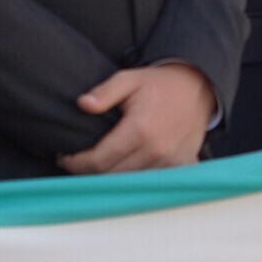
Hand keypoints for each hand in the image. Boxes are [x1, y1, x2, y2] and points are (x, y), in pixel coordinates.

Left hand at [59, 62, 216, 174]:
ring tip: (97, 167)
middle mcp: (156, 150)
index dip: (76, 163)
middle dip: (89, 173)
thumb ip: (104, 92)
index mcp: (140, 129)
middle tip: (77, 163)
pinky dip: (136, 180)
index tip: (63, 158)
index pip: (99, 161)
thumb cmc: (158, 84)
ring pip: (131, 182)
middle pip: (112, 176)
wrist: (197, 87)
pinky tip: (125, 169)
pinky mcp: (181, 166)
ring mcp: (171, 161)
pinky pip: (152, 182)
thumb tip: (82, 104)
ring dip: (112, 178)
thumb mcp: (128, 79)